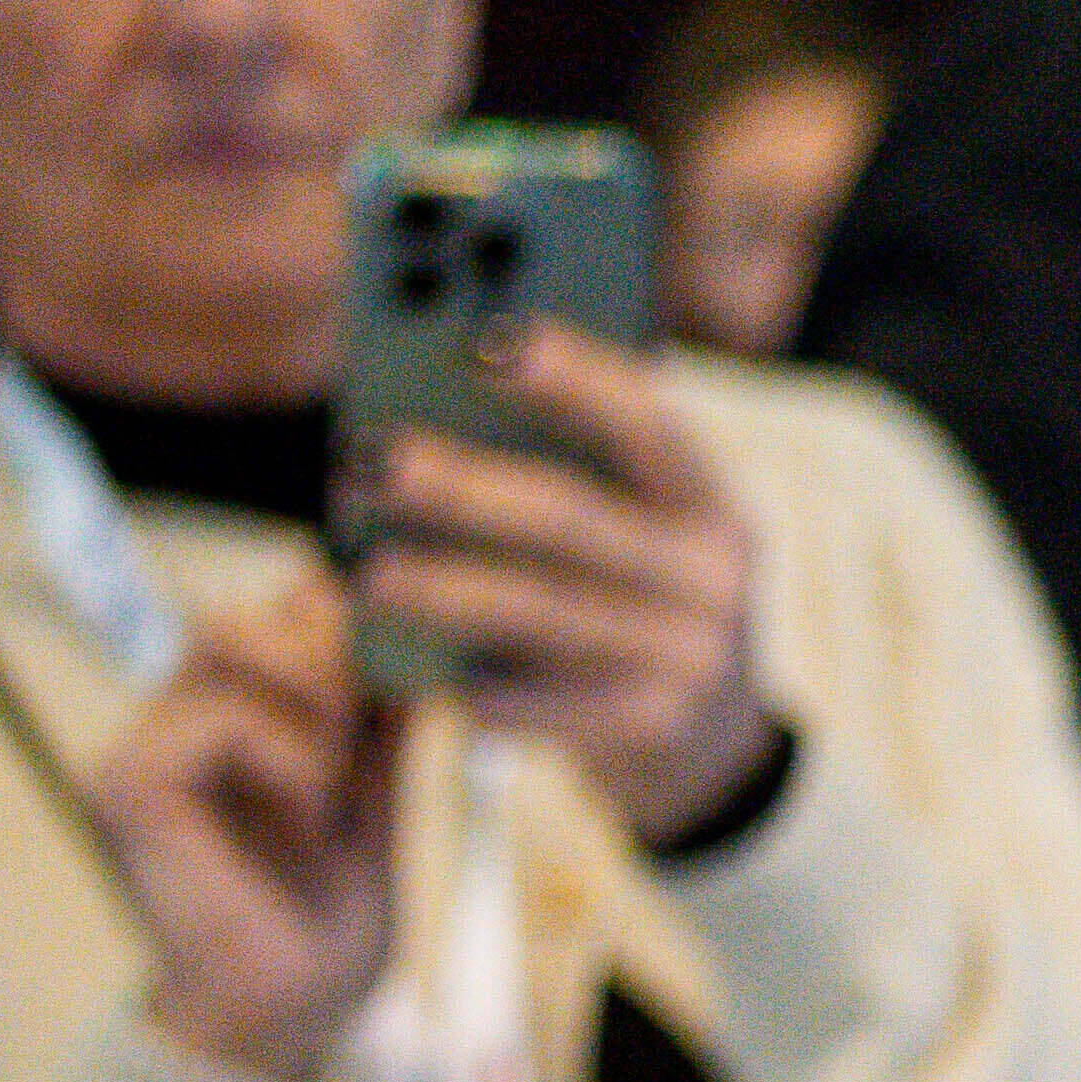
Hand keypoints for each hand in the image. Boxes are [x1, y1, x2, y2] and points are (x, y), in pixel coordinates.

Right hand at [86, 572, 400, 1081]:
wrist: (290, 1017)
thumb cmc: (323, 926)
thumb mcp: (373, 805)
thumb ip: (376, 726)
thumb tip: (400, 634)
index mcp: (210, 729)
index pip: (259, 623)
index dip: (330, 624)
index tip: (403, 669)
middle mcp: (161, 731)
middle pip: (233, 617)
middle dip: (325, 647)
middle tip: (379, 713)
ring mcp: (134, 754)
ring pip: (224, 644)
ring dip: (315, 697)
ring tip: (344, 776)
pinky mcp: (126, 786)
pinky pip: (221, 719)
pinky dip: (292, 756)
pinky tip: (315, 815)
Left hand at [352, 320, 781, 845]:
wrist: (707, 742)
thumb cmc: (631, 598)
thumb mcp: (636, 528)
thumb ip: (569, 470)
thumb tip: (423, 420)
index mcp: (710, 499)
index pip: (648, 424)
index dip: (574, 378)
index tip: (484, 339)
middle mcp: (715, 573)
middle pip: (574, 518)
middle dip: (463, 487)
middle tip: (370, 461)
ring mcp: (692, 653)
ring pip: (544, 611)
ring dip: (445, 591)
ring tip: (365, 576)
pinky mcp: (655, 724)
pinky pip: (548, 702)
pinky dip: (485, 689)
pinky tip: (434, 678)